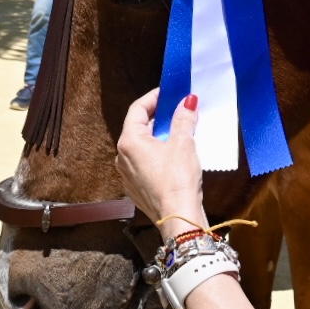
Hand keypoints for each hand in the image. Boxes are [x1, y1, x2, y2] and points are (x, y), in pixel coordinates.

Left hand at [115, 89, 206, 235]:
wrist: (177, 217)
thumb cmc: (177, 179)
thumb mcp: (183, 143)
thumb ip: (183, 119)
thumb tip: (187, 101)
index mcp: (129, 142)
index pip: (137, 109)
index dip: (154, 97)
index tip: (170, 92)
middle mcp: (122, 157)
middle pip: (138, 127)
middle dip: (158, 116)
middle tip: (178, 109)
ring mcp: (127, 174)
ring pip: (141, 146)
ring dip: (158, 136)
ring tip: (179, 131)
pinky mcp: (136, 187)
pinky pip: (144, 162)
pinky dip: (157, 153)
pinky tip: (175, 156)